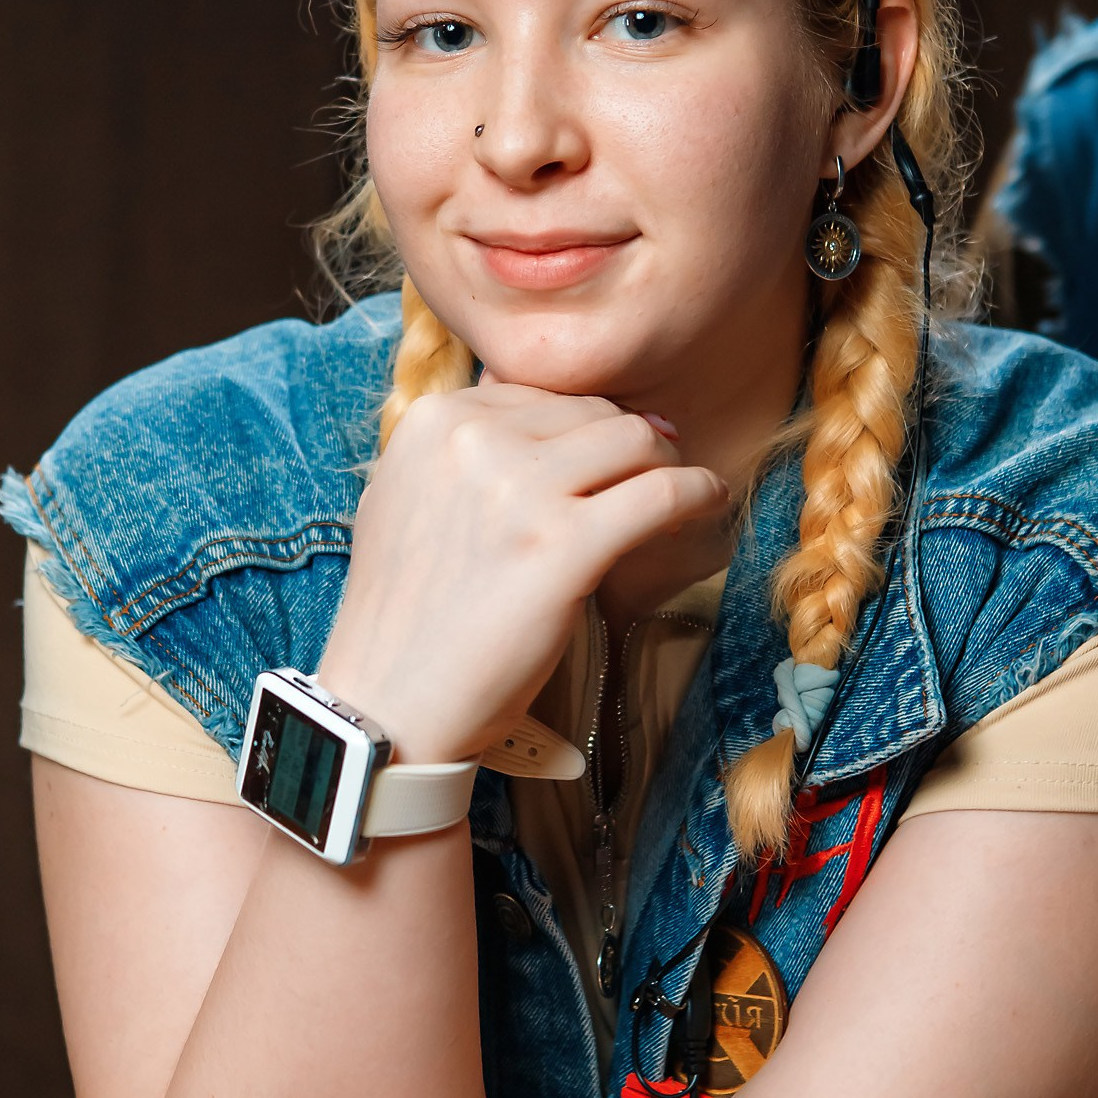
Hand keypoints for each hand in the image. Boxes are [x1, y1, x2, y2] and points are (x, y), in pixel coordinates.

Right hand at [320, 377, 727, 760]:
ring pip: (636, 441)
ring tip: (684, 495)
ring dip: (671, 464)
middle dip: (631, 443)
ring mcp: (518, 489)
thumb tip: (545, 422)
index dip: (585, 427)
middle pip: (593, 413)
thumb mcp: (405, 500)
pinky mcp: (563, 545)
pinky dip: (698, 494)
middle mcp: (472, 440)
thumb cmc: (404, 614)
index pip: (541, 396)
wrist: (389, 702)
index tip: (611, 457)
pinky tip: (708, 505)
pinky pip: (662, 495)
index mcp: (434, 421)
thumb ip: (459, 453)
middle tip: (656, 475)